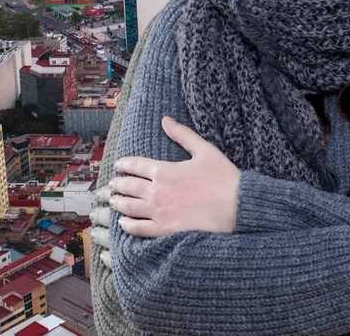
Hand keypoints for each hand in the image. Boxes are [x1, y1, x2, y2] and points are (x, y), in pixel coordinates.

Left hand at [109, 116, 240, 236]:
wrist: (237, 207)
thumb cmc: (223, 178)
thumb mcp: (205, 150)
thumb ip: (182, 135)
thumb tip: (165, 119)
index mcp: (164, 170)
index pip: (135, 165)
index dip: (124, 164)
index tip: (119, 165)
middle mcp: (157, 191)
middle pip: (128, 186)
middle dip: (118, 184)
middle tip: (112, 184)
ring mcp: (159, 212)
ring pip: (129, 207)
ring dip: (118, 203)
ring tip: (112, 201)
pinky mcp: (165, 230)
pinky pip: (139, 228)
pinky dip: (127, 225)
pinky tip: (123, 223)